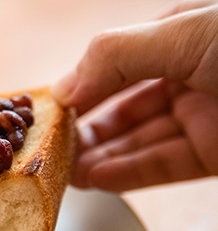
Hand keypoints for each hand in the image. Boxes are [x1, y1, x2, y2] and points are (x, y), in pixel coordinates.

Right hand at [52, 1, 217, 190]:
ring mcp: (202, 117)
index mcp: (177, 37)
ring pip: (138, 141)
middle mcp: (187, 76)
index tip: (48, 113)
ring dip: (98, 157)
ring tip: (62, 171)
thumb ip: (114, 57)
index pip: (115, 67)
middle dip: (84, 130)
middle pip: (122, 108)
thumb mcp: (179, 33)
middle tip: (50, 148)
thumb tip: (62, 90)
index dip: (80, 90)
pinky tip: (94, 179)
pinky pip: (163, 166)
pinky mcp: (215, 154)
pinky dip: (127, 175)